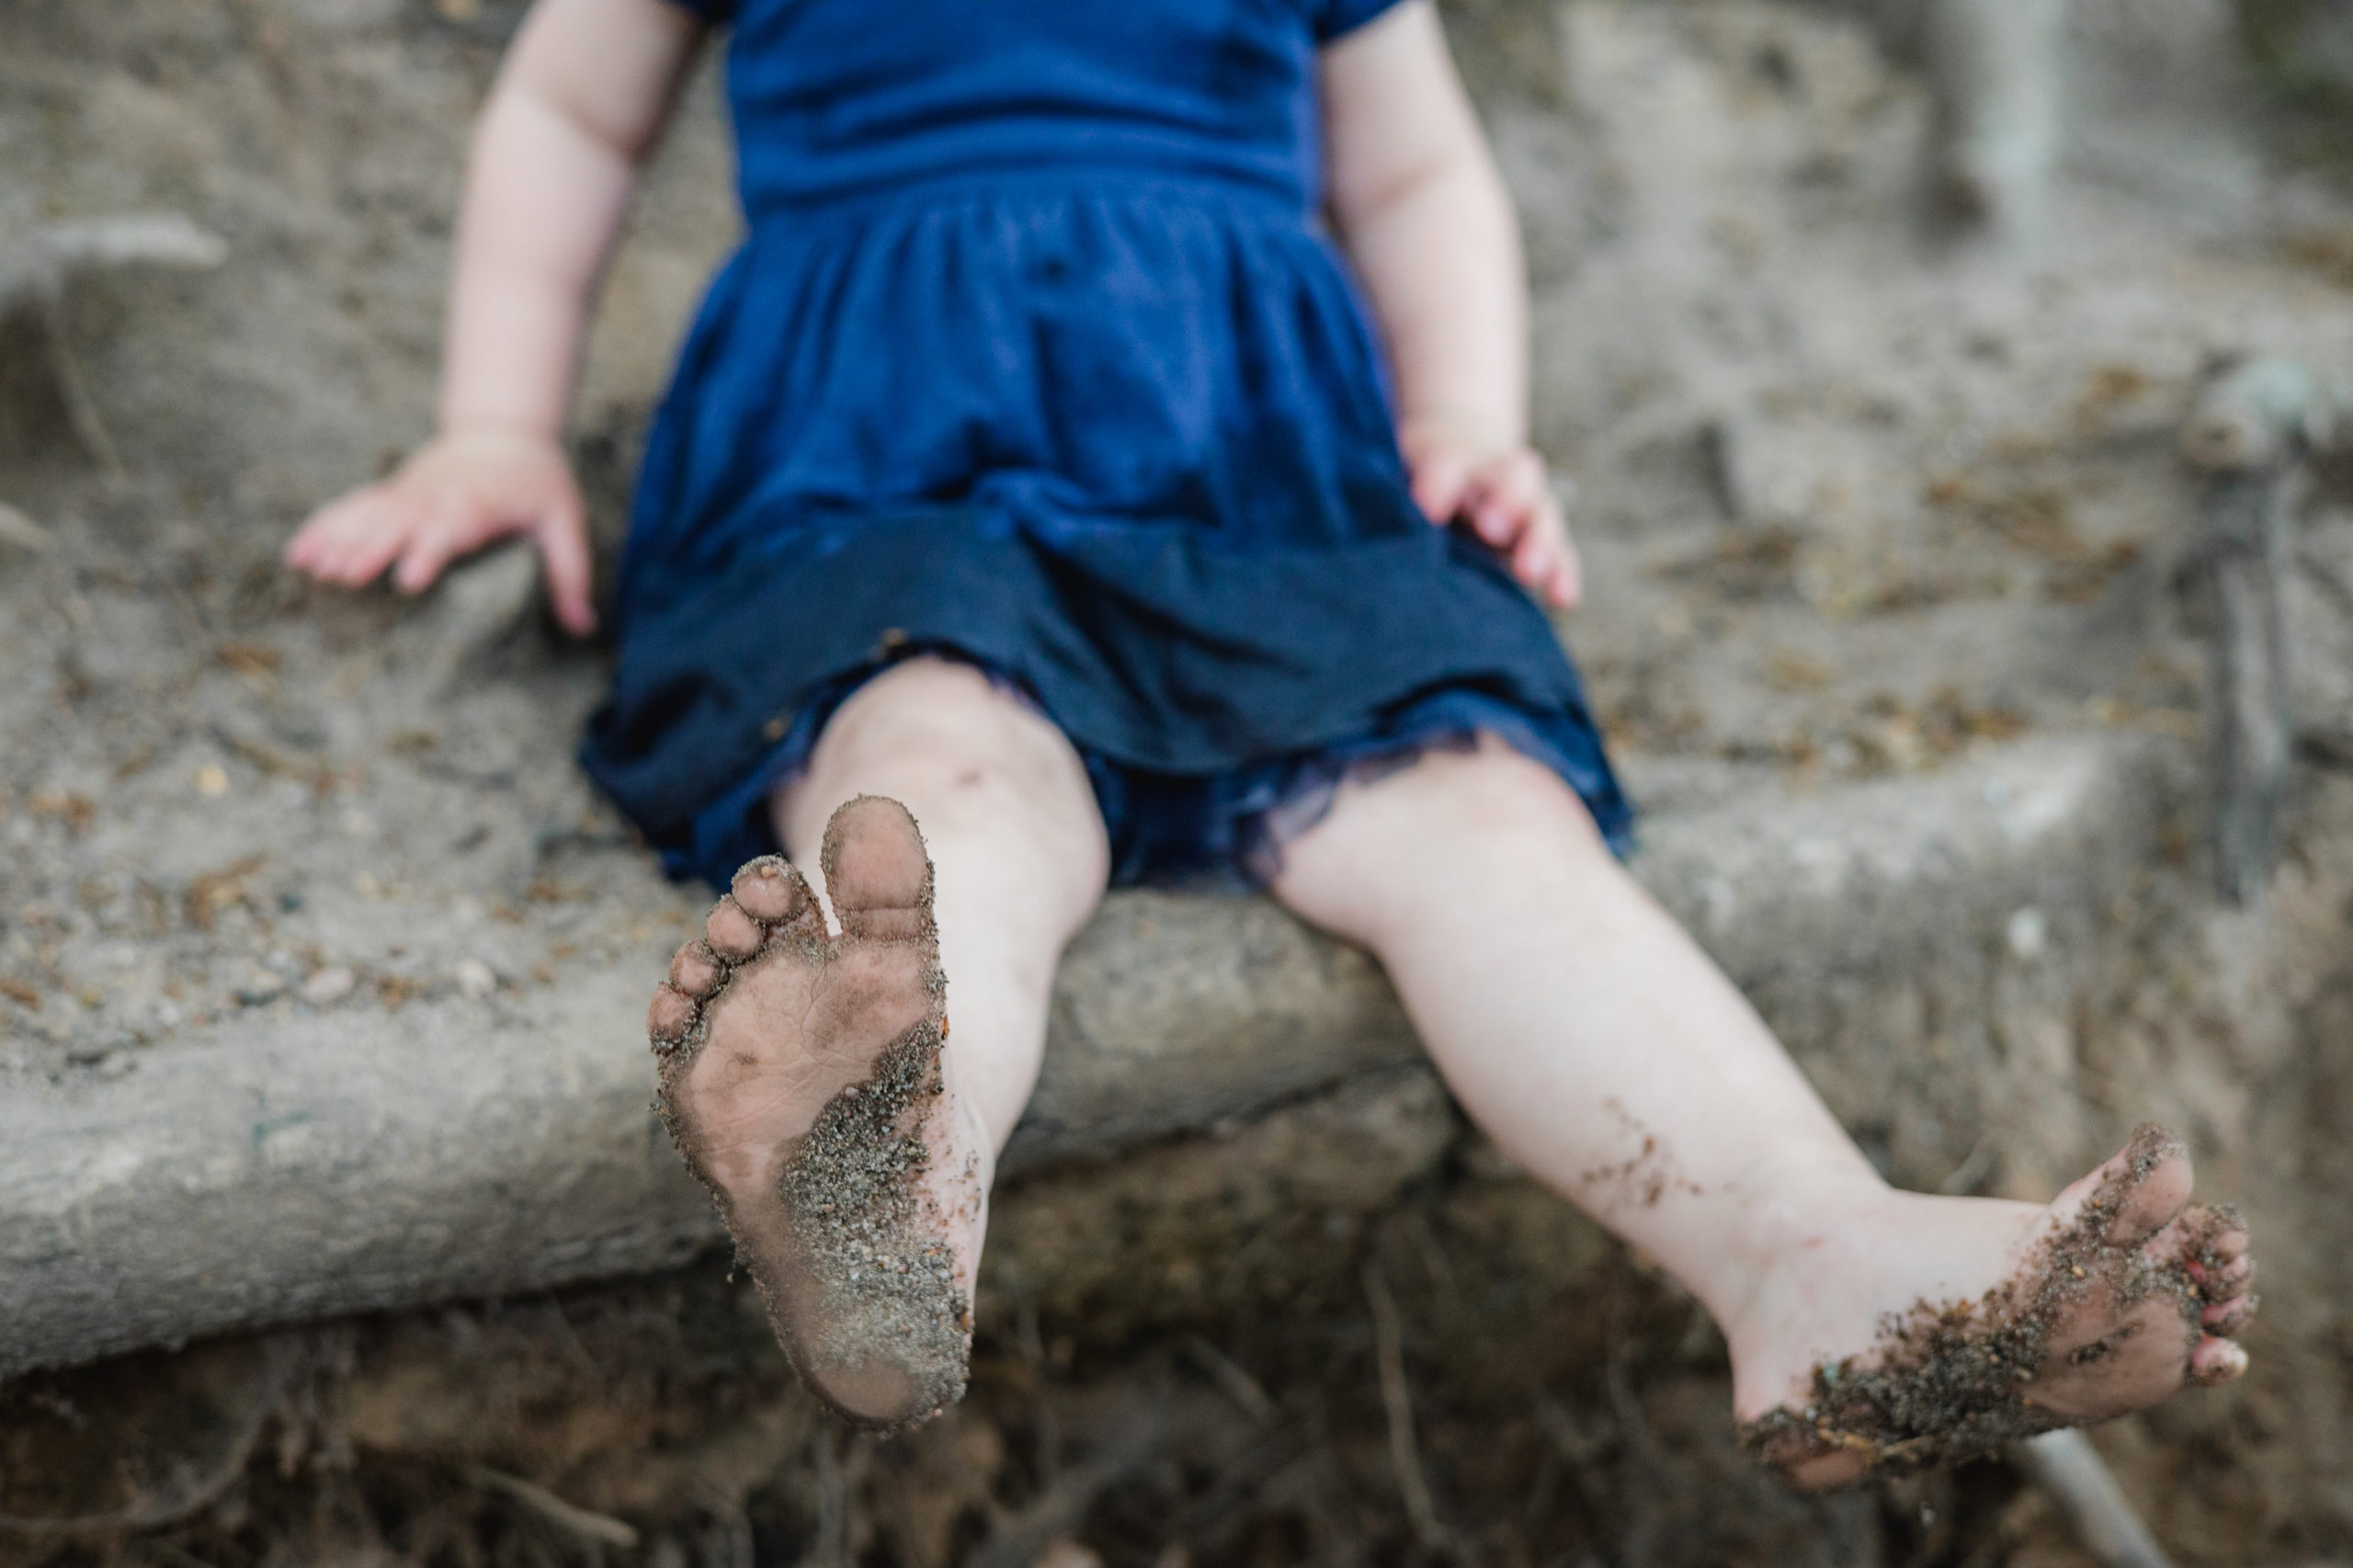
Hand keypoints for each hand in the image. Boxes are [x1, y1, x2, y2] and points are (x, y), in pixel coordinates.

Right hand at [285, 426, 596, 633]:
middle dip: (372, 549)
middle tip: (344, 579)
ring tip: (309, 568)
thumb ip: (571, 574)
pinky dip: (325, 526)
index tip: (408, 579)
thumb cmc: (538, 484)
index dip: (430, 550)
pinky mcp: (393, 495)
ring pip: (369, 514)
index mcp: (481, 505)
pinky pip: (354, 508)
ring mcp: (410, 494)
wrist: (504, 433)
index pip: (453, 527)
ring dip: (338, 538)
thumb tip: (584, 627)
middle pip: (401, 522)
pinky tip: (298, 552)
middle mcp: (439, 497)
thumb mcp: (565, 522)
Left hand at [1400, 420, 1580, 609]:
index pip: (1448, 464)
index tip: (1428, 508)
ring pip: (1541, 513)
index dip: (1440, 483)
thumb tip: (1407, 519)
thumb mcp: (1405, 481)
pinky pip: (1559, 552)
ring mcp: (1523, 505)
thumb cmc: (1420, 486)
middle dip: (1505, 501)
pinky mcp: (1540, 536)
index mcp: (1450, 459)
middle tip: (1491, 528)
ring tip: (1529, 571)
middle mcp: (1494, 477)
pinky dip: (1562, 574)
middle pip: (1510, 477)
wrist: (1460, 467)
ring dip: (1537, 541)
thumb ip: (1404, 499)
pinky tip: (1562, 600)